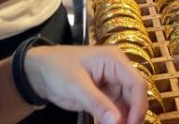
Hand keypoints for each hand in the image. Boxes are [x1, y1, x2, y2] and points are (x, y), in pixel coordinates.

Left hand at [25, 45, 146, 123]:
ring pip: (127, 106)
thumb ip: (97, 103)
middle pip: (135, 96)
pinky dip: (115, 121)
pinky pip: (116, 111)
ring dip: (125, 120)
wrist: (39, 71)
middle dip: (132, 116)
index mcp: (114, 60)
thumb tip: (117, 122)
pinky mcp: (105, 96)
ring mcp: (112, 84)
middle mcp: (118, 71)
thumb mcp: (76, 85)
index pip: (136, 83)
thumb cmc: (57, 68)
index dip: (139, 105)